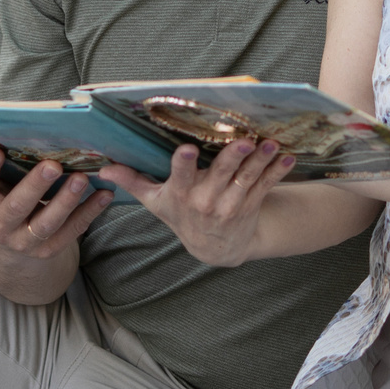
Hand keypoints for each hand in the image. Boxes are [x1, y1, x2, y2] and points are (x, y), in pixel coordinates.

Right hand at [0, 146, 109, 265]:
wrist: (6, 242)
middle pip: (17, 206)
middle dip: (35, 186)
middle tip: (53, 165)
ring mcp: (24, 241)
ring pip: (47, 222)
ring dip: (66, 200)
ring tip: (82, 178)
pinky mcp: (49, 249)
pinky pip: (71, 231)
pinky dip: (89, 212)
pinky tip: (104, 194)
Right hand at [102, 141, 293, 267]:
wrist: (214, 248)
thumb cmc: (181, 216)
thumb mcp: (155, 202)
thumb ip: (132, 182)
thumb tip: (102, 169)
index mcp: (181, 194)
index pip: (180, 177)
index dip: (183, 165)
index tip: (187, 150)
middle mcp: (205, 201)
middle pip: (219, 175)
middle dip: (231, 158)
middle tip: (244, 141)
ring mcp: (230, 205)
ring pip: (246, 180)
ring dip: (260, 162)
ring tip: (270, 144)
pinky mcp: (250, 206)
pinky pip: (265, 187)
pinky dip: (276, 172)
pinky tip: (287, 157)